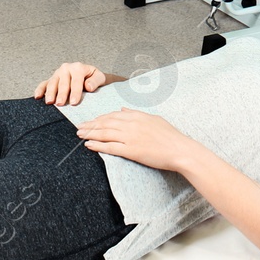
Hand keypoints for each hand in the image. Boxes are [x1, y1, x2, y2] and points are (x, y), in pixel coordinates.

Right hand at [34, 62, 108, 105]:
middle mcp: (66, 68)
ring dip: (50, 93)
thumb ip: (95, 81)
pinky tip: (37, 97)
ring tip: (49, 102)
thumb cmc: (94, 79)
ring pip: (52, 83)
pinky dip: (39, 90)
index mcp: (79, 67)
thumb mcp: (100, 78)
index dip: (75, 92)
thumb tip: (88, 86)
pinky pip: (44, 84)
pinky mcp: (51, 79)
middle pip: (63, 83)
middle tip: (60, 104)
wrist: (89, 76)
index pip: (76, 81)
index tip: (74, 102)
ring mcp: (57, 74)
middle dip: (61, 94)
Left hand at [74, 109, 198, 173]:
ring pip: (104, 133)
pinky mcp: (130, 150)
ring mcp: (130, 137)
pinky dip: (97, 145)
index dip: (100, 118)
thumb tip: (122, 109)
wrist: (179, 149)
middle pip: (105, 123)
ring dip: (90, 133)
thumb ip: (136, 113)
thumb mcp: (153, 119)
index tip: (92, 121)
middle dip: (90, 125)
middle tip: (79, 127)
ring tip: (80, 134)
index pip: (113, 115)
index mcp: (137, 115)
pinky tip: (88, 145)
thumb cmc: (170, 136)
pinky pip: (109, 147)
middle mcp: (131, 124)